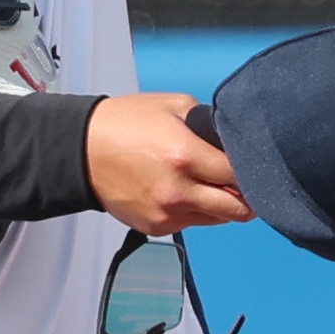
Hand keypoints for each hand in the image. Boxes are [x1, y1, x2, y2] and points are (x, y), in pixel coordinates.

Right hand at [85, 92, 254, 234]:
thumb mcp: (174, 105)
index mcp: (186, 155)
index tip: (251, 165)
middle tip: (239, 181)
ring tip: (201, 181)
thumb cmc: (126, 123)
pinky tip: (176, 189)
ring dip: (219, 203)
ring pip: (218, 219)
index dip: (252, 170)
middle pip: (239, 209)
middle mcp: (179, 191)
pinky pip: (191, 223)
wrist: (81, 150)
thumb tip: (234, 146)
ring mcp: (167, 214)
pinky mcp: (156, 228)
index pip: (242, 175)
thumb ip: (210, 125)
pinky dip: (193, 210)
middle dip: (245, 195)